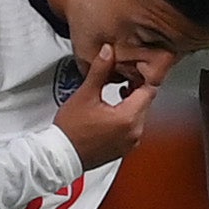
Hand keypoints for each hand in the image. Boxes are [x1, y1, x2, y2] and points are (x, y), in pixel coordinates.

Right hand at [52, 61, 167, 168]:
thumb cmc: (70, 131)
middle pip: (145, 103)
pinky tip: (113, 111)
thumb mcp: (85, 95)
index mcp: (128, 119)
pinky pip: (132, 128)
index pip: (149, 91)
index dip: (144, 77)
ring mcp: (130, 143)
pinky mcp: (124, 148)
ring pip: (139, 115)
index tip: (136, 69)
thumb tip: (108, 52)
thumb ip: (100, 71)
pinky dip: (127, 117)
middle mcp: (134, 133)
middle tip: (125, 78)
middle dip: (136, 89)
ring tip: (118, 92)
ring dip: (131, 103)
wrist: (59, 156)